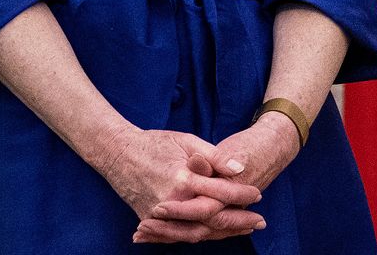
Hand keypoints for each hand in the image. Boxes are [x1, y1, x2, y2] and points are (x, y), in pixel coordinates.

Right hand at [89, 127, 263, 243]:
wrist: (117, 153)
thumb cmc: (155, 143)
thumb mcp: (187, 140)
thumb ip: (215, 157)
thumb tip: (241, 169)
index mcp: (182, 178)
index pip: (220, 193)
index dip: (241, 195)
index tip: (258, 194)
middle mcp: (171, 201)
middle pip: (211, 220)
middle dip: (238, 221)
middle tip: (259, 221)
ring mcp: (158, 215)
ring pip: (195, 232)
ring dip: (222, 233)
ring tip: (244, 230)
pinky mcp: (148, 221)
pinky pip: (177, 235)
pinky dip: (198, 236)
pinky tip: (215, 234)